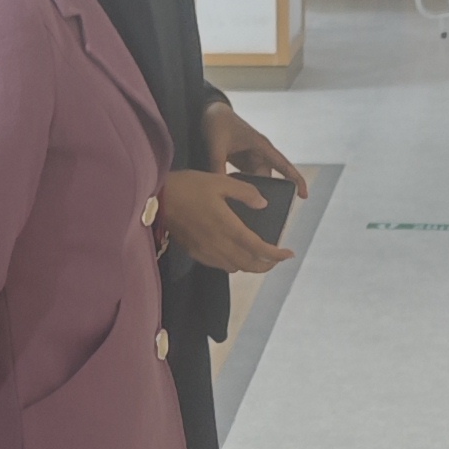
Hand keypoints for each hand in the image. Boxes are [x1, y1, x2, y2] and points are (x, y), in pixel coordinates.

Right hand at [163, 166, 292, 275]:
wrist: (158, 199)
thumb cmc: (190, 187)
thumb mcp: (221, 181)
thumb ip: (245, 192)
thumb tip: (263, 204)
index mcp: (229, 227)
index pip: (259, 249)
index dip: (277, 255)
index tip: (289, 254)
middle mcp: (220, 245)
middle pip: (249, 265)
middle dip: (266, 265)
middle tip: (276, 258)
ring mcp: (206, 252)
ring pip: (235, 267)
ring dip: (250, 265)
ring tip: (257, 256)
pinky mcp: (195, 252)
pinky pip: (220, 265)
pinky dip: (233, 263)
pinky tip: (234, 253)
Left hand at [207, 102, 307, 200]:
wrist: (209, 112)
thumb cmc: (218, 123)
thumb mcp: (216, 145)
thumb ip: (217, 166)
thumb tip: (219, 187)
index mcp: (261, 146)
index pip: (283, 165)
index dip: (295, 179)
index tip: (304, 195)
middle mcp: (260, 153)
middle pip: (267, 178)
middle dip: (264, 192)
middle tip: (255, 207)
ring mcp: (251, 158)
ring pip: (256, 180)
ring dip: (250, 189)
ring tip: (240, 202)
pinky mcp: (242, 162)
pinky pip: (246, 178)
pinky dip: (241, 185)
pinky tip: (233, 194)